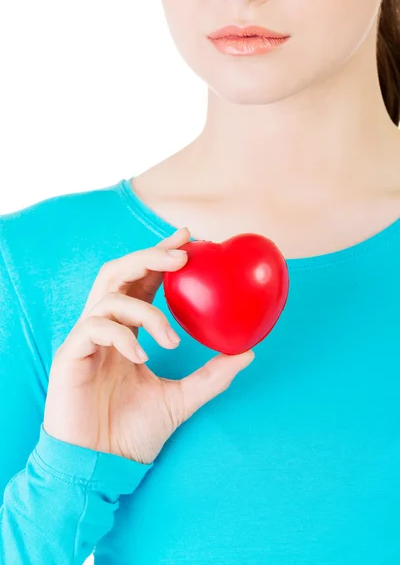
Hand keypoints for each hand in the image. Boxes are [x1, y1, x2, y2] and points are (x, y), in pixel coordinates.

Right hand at [43, 227, 254, 463]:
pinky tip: (142, 357)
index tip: (191, 239)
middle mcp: (106, 327)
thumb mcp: (182, 399)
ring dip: (146, 310)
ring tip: (170, 338)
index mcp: (128, 330)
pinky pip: (95, 328)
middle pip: (119, 273)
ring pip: (109, 296)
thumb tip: (247, 352)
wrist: (101, 465)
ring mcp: (86, 340)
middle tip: (183, 254)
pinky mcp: (71, 356)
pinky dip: (124, 336)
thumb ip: (211, 375)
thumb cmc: (133, 431)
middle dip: (150, 256)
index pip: (143, 281)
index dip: (162, 256)